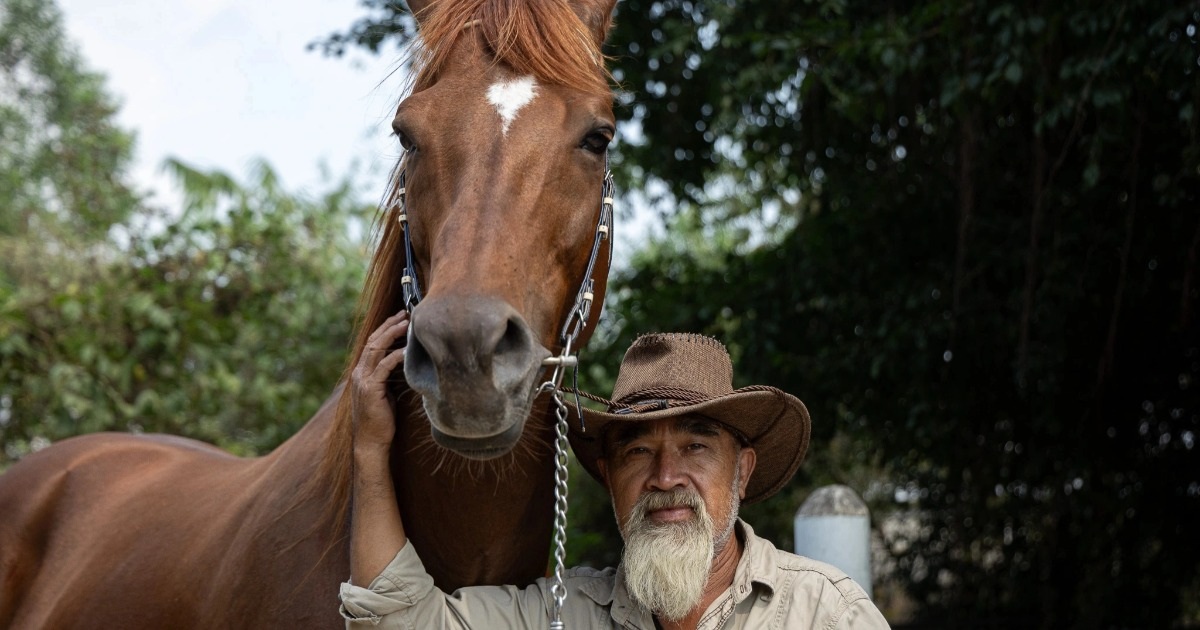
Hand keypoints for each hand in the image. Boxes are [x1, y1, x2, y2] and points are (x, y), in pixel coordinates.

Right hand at [350, 310, 408, 450]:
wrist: (370, 442)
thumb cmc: (380, 420)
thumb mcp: (384, 393)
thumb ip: (387, 378)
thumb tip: (401, 364)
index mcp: (361, 373)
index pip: (372, 344)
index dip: (384, 329)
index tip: (399, 318)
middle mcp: (359, 374)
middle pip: (373, 341)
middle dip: (389, 326)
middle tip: (404, 314)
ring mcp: (363, 381)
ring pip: (376, 349)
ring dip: (392, 334)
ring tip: (406, 324)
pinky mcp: (371, 389)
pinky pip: (384, 367)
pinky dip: (396, 356)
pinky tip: (407, 350)